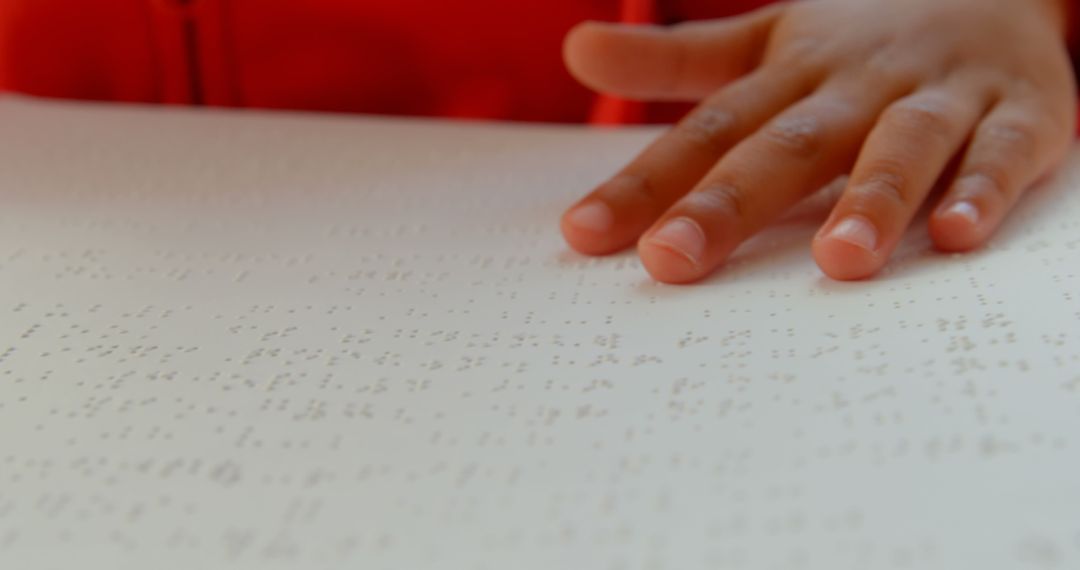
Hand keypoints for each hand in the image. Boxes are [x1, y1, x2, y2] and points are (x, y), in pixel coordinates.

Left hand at [560, 0, 1075, 281]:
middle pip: (788, 144)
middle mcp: (859, 85)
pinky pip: (1003, 152)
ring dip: (873, 200)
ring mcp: (940, 97)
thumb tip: (576, 48)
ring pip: (904, 146)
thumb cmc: (856, 45)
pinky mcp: (1019, 114)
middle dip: (729, 203)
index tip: (584, 233)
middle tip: (672, 259)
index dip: (644, 183)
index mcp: (791, 75)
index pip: (707, 132)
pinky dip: (984, 189)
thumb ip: (674, 58)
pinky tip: (957, 236)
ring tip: (837, 260)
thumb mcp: (763, 46)